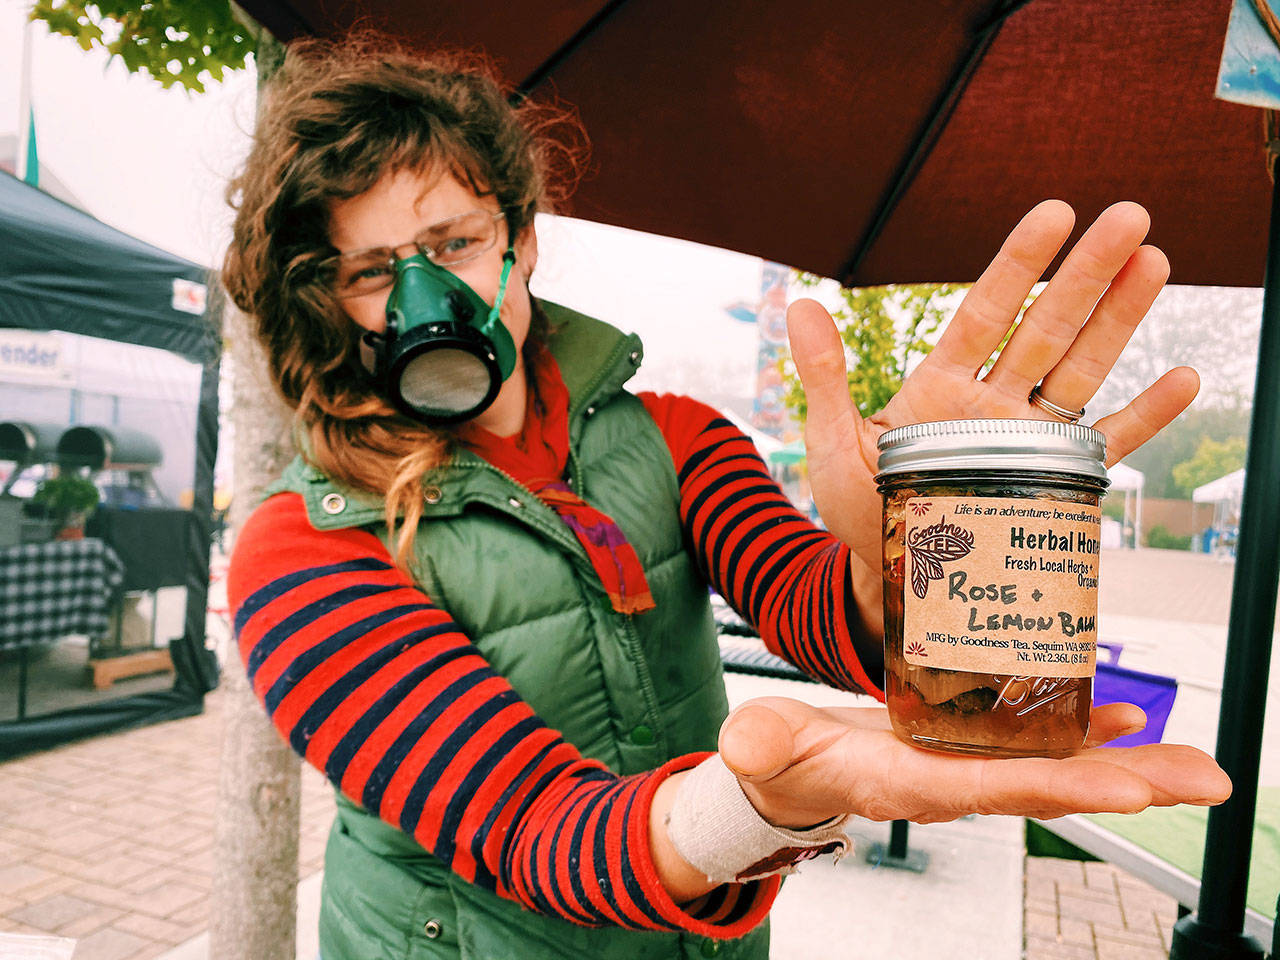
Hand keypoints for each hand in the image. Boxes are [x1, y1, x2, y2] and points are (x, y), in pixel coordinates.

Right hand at [719, 697, 1230, 828]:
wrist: (789, 770)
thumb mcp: (761, 745)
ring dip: (1130, 765)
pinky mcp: (967, 742)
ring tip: (1194, 760)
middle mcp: (953, 781)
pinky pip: (1037, 739)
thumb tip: (744, 746)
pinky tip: (1127, 718)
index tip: (1127, 787)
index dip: (1061, 783)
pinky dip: (1087, 730)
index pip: (994, 787)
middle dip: (1129, 784)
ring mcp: (967, 763)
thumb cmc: (778, 758)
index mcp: (911, 783)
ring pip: (1058, 764)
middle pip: (1052, 783)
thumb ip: (758, 745)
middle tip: (1206, 780)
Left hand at [788, 201, 1198, 588]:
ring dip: (1119, 322)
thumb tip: (798, 304)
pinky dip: (1145, 417)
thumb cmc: (860, 508)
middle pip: (1046, 328)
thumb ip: (824, 376)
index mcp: (940, 386)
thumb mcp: (833, 442)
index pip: (985, 311)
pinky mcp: (1052, 483)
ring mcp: (1026, 440)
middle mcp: (992, 403)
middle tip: (1131, 218)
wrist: (890, 574)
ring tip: (1155, 265)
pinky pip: (1104, 446)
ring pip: (1081, 371)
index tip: (1054, 213)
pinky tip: (1183, 379)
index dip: (1018, 264)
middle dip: (1087, 274)